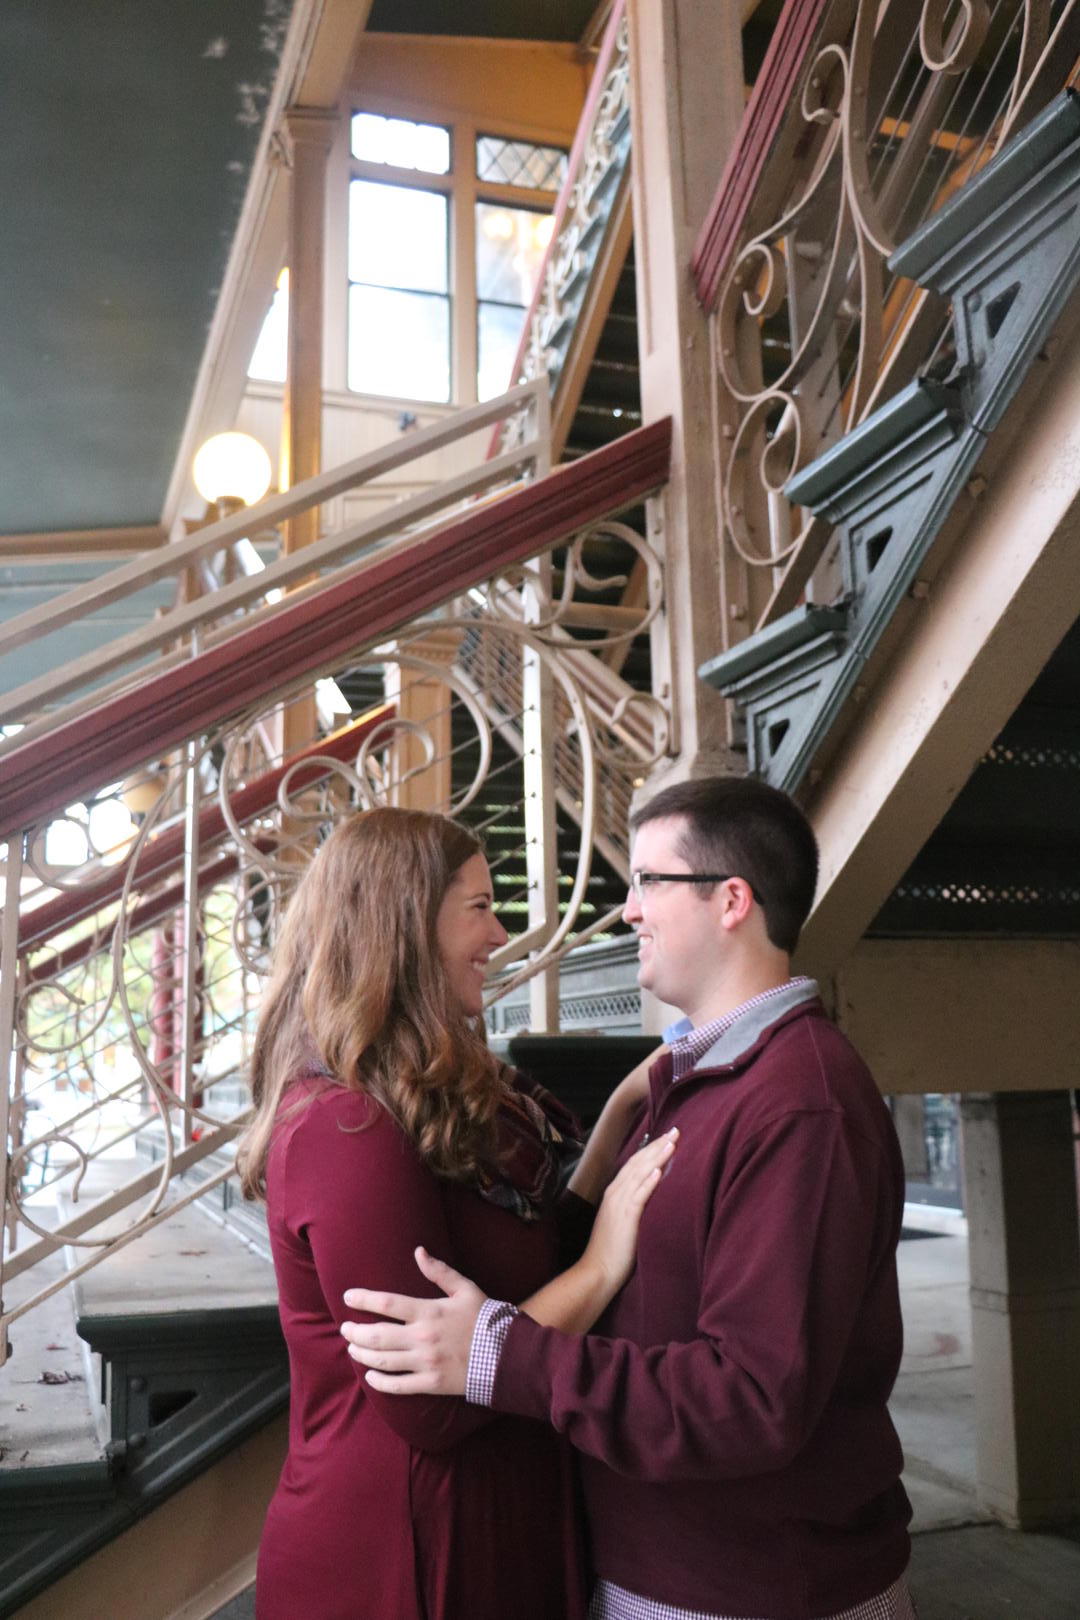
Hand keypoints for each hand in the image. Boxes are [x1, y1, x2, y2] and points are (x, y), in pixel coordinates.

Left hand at [340, 1247, 484, 1395]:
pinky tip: (369, 1377)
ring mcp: (425, 1362)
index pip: (387, 1303)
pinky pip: (397, 1386)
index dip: (363, 1299)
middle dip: (355, 1332)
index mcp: (429, 1311)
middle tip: (345, 1328)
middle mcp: (422, 1337)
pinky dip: (379, 1382)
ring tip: (352, 1348)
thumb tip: (419, 1251)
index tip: (348, 1298)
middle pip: (377, 1335)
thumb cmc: (484, 1318)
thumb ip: (440, 1271)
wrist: (506, 1354)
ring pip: (382, 1360)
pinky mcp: (430, 1383)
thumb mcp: (465, 1288)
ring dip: (361, 1354)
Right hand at [580, 1128, 676, 1297]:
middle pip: (638, 1163)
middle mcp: (615, 1193)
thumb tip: (652, 1199)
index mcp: (614, 1193)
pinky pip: (639, 1195)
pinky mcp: (626, 1217)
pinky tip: (659, 1170)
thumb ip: (633, 1207)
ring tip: (673, 1142)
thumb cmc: (612, 1252)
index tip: (667, 1137)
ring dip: (657, 1156)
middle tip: (676, 1130)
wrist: (597, 1271)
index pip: (634, 1164)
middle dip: (657, 1145)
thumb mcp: (622, 1223)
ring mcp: (619, 1204)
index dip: (651, 1149)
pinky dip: (649, 1181)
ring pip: (640, 1174)